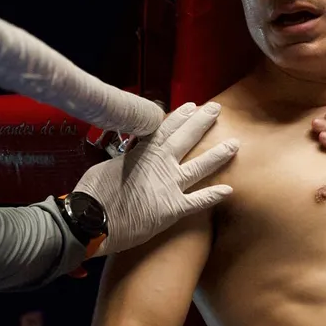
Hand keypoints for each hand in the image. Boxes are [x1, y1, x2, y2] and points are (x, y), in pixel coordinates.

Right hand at [75, 101, 235, 255]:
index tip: (192, 106)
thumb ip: (126, 162)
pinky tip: (228, 190)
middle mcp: (160, 165)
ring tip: (234, 144)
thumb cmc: (92, 194)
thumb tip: (130, 160)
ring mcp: (169, 186)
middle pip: (186, 139)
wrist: (91, 218)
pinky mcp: (172, 209)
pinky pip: (198, 202)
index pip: (166, 129)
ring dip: (218, 155)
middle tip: (217, 109)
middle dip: (203, 122)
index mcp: (142, 153)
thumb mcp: (107, 167)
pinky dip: (213, 196)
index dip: (181, 117)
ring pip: (200, 167)